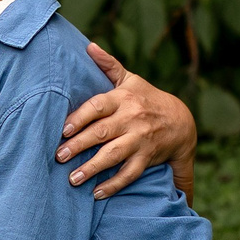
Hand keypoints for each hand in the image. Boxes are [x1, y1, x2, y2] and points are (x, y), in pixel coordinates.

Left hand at [57, 43, 198, 203]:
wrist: (181, 121)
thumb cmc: (146, 98)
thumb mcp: (130, 80)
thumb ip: (108, 65)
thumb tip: (88, 46)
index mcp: (123, 98)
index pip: (98, 106)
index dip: (80, 117)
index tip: (62, 130)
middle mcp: (132, 118)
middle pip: (102, 133)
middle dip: (79, 145)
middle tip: (58, 156)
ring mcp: (140, 139)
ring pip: (114, 155)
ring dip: (92, 168)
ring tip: (72, 179)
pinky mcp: (147, 157)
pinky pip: (130, 173)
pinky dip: (114, 184)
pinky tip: (96, 193)